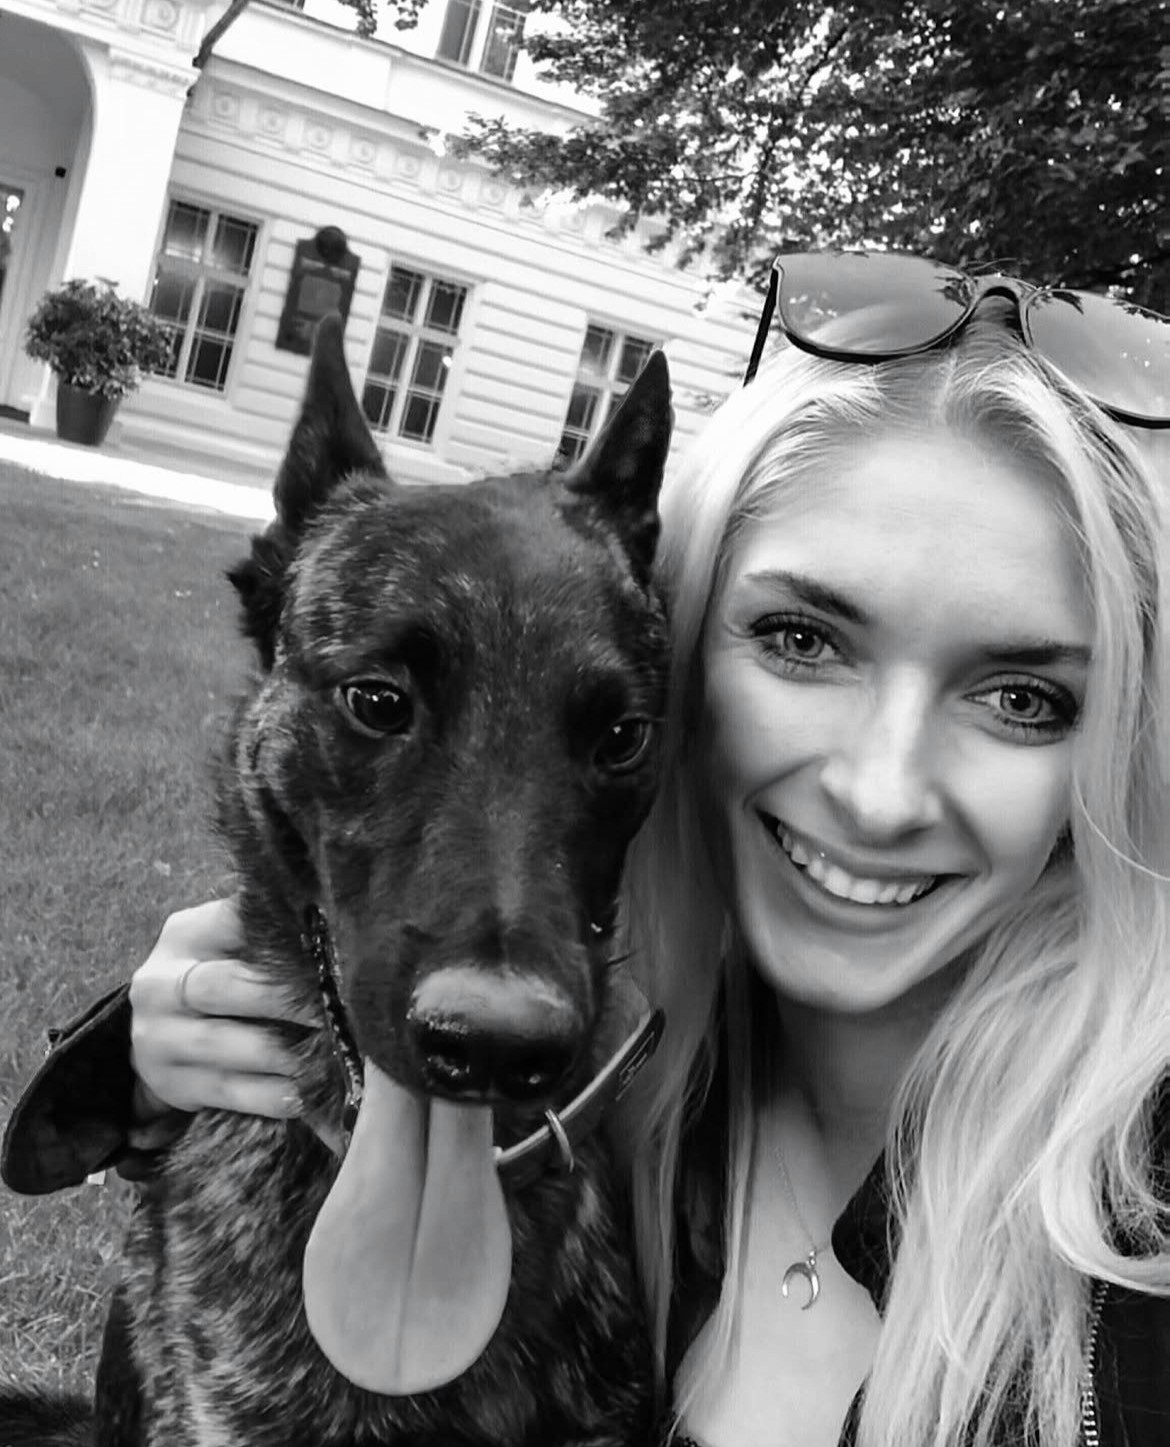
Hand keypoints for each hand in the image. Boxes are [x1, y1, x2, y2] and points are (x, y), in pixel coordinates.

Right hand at [128, 897, 320, 1127]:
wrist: (158, 1031)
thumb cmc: (216, 975)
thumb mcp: (226, 943)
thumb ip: (265, 935)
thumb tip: (331, 926)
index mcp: (183, 936)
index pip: (232, 925)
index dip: (279, 938)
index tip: (330, 949)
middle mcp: (160, 984)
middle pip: (224, 986)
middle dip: (285, 999)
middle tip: (337, 1007)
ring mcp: (159, 1038)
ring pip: (225, 1044)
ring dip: (282, 1052)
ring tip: (329, 1052)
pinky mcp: (171, 1083)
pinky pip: (228, 1092)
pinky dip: (270, 1095)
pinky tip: (306, 1092)